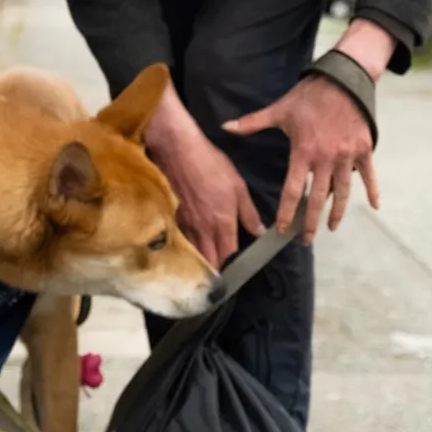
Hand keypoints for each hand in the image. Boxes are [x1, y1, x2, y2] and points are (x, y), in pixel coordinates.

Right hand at [145, 83, 263, 267]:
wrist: (179, 151)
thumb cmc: (211, 165)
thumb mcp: (238, 186)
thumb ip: (248, 212)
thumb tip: (258, 232)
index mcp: (223, 222)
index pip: (229, 255)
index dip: (233, 268)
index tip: (236, 275)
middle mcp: (204, 230)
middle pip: (209, 261)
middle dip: (215, 273)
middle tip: (219, 280)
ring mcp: (186, 226)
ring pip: (194, 255)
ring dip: (200, 265)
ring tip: (205, 272)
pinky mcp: (173, 219)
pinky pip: (181, 242)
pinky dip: (186, 251)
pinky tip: (189, 252)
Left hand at [222, 19, 393, 243]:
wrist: (344, 79)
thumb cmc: (309, 96)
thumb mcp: (279, 110)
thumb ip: (252, 123)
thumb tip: (225, 127)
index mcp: (303, 152)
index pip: (293, 191)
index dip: (287, 213)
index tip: (282, 230)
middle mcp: (326, 158)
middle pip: (317, 199)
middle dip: (310, 222)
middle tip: (305, 240)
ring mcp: (346, 155)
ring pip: (342, 191)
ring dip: (337, 212)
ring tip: (331, 228)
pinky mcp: (364, 149)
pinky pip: (369, 175)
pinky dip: (372, 190)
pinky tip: (374, 206)